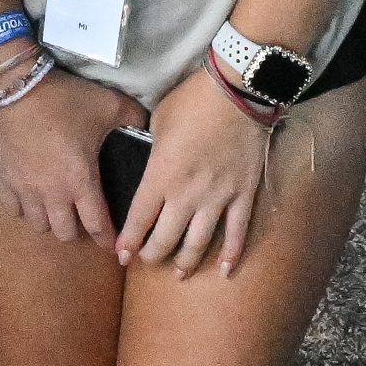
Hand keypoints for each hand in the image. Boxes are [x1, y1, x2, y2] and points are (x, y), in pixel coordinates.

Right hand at [0, 44, 145, 245]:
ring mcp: (25, 190)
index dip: (108, 240)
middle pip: (65, 233)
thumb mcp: (108, 104)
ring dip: (50, 220)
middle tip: (82, 216)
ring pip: (39, 225)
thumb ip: (133, 117)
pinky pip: (14, 209)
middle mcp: (53, 194)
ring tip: (56, 206)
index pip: (98, 226)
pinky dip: (24, 208)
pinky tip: (30, 196)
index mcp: (81, 182)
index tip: (114, 245)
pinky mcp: (4, 181)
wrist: (15, 86)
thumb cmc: (63, 99)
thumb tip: (147, 125)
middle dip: (77, 229)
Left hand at [114, 64, 272, 275]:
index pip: (139, 220)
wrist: (238, 91)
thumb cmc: (192, 100)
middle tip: (147, 261)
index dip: (128, 242)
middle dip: (153, 256)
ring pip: (199, 243)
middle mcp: (187, 194)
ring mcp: (218, 197)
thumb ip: (151, 150)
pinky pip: (237, 231)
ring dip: (186, 263)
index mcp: (161, 175)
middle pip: (166, 239)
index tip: (121, 255)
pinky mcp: (244, 194)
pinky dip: (231, 254)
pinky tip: (225, 272)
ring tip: (179, 274)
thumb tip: (150, 162)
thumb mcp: (157, 122)